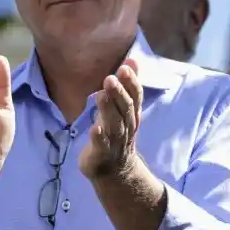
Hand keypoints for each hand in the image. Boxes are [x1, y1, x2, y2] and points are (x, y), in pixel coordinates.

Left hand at [79, 58, 142, 178]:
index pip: (135, 96)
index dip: (131, 82)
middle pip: (125, 109)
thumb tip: (132, 59)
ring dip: (108, 110)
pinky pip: (101, 145)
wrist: (116, 171)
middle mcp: (127, 126)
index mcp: (132, 114)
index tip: (125, 67)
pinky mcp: (101, 154)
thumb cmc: (117, 133)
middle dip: (119, 93)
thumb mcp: (124, 108)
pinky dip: (99, 136)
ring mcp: (116, 141)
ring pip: (114, 125)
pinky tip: (94, 127)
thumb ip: (127, 85)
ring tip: (100, 94)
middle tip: (110, 78)